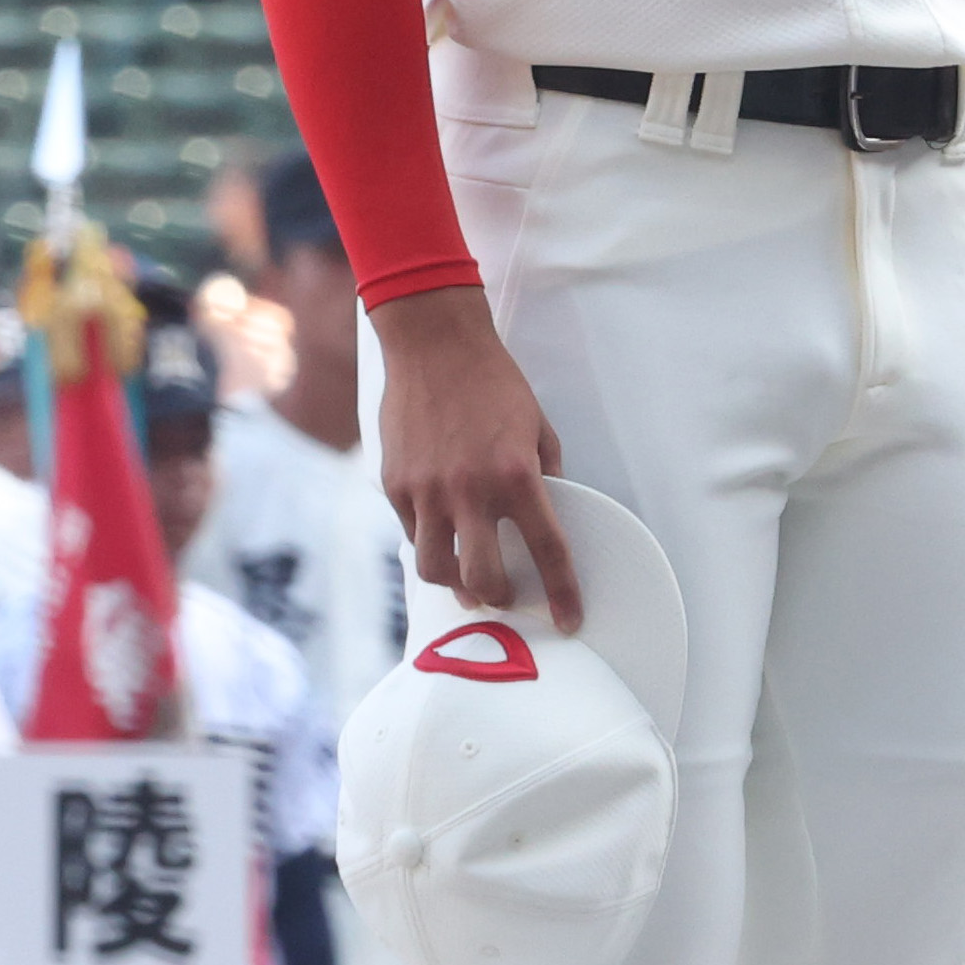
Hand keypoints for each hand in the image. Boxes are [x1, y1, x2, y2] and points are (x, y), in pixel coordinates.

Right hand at [372, 290, 580, 634]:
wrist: (434, 343)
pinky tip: (440, 535)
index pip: (548, 551)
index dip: (561, 594)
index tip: (568, 621)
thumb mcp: (537, 427)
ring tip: (466, 579)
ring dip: (456, 584)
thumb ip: (546, 476)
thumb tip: (550, 517)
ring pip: (436, 570)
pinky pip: (411, 534)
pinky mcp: (395, 484)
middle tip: (506, 596)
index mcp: (517, 476)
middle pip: (483, 579)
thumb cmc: (493, 383)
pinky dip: (429, 543)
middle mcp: (471, 490)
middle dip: (499, 598)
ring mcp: (426, 490)